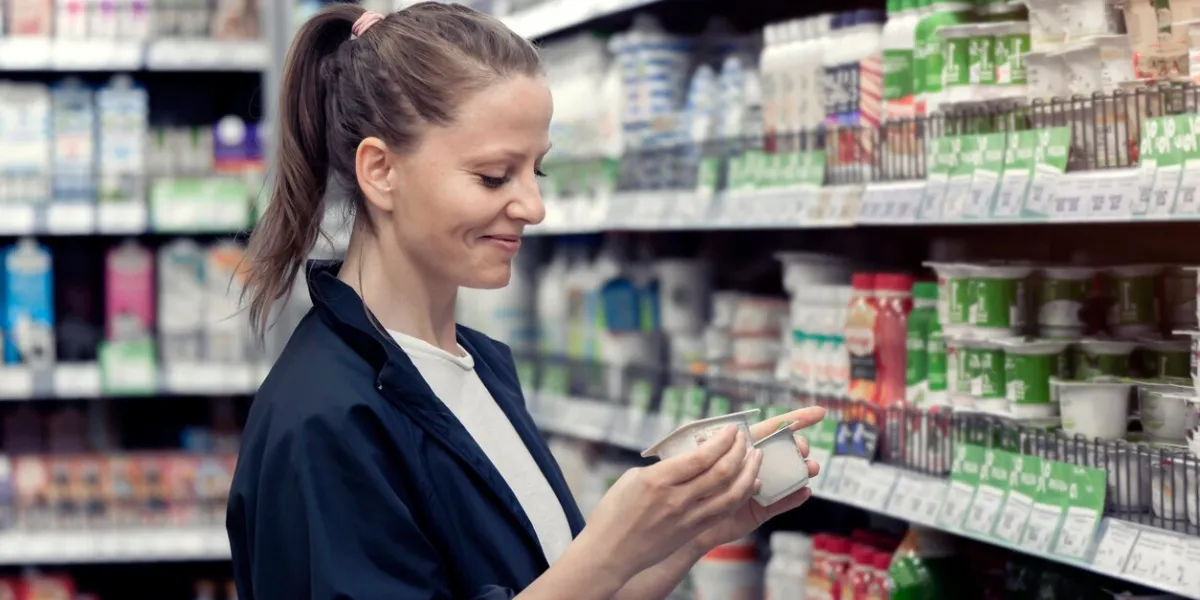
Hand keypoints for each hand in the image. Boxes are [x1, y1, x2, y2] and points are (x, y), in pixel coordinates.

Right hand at [578, 425, 763, 581]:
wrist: (610, 552)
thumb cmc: (614, 512)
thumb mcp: (633, 478)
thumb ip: (664, 467)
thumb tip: (687, 458)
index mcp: (657, 480)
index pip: (701, 457)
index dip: (722, 441)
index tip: (732, 429)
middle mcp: (676, 499)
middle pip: (721, 472)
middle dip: (739, 451)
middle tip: (745, 439)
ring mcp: (687, 517)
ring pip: (730, 493)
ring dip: (748, 473)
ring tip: (755, 457)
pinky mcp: (692, 531)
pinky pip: (724, 510)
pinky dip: (741, 494)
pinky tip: (749, 483)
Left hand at [691, 406, 825, 551]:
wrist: (688, 520)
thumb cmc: (692, 484)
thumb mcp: (701, 461)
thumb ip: (714, 448)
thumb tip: (722, 434)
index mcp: (745, 447)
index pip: (773, 428)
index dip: (796, 419)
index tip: (820, 413)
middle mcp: (757, 465)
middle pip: (785, 450)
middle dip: (799, 445)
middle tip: (803, 448)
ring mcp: (762, 487)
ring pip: (788, 476)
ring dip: (802, 471)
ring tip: (810, 468)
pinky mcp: (761, 509)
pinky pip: (781, 503)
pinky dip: (794, 498)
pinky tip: (804, 492)